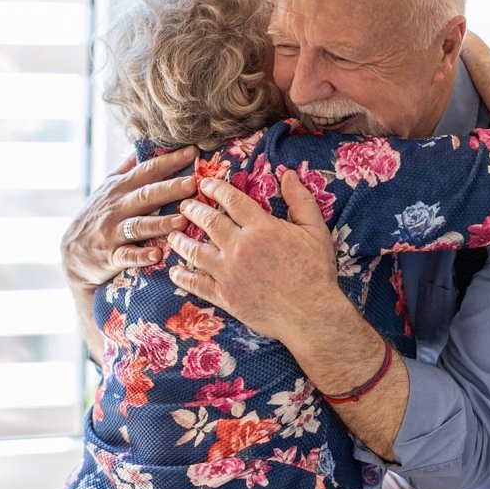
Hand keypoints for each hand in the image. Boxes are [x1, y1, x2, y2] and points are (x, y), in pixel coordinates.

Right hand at [61, 147, 197, 287]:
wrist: (73, 252)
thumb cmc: (97, 216)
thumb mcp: (107, 188)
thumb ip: (127, 168)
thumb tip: (144, 144)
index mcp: (120, 188)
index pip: (147, 170)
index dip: (170, 161)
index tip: (193, 152)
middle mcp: (117, 207)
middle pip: (146, 195)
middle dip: (170, 189)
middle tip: (193, 183)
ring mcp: (112, 231)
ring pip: (139, 226)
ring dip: (160, 223)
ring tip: (182, 221)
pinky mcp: (110, 255)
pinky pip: (126, 256)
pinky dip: (141, 256)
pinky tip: (157, 255)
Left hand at [167, 170, 349, 341]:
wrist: (311, 315)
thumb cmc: (316, 271)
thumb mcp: (316, 230)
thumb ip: (300, 199)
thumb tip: (288, 174)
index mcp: (261, 228)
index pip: (231, 200)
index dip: (215, 188)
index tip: (204, 184)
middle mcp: (240, 247)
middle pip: (208, 221)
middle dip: (193, 210)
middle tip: (185, 205)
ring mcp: (229, 273)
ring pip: (195, 251)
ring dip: (181, 240)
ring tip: (173, 234)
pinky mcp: (225, 296)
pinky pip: (196, 284)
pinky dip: (182, 277)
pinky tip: (175, 271)